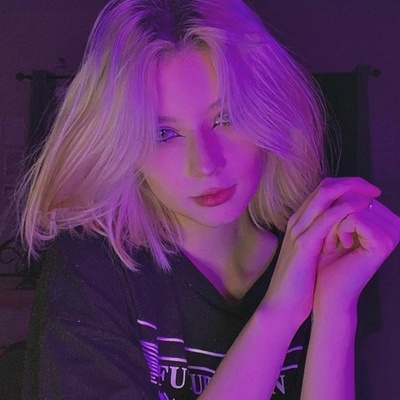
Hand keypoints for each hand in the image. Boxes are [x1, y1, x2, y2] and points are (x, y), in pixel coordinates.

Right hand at [263, 177, 382, 326]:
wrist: (282, 304)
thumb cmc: (300, 282)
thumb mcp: (312, 254)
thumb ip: (323, 238)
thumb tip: (344, 230)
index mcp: (299, 223)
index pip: (322, 191)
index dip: (346, 186)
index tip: (368, 193)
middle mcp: (297, 221)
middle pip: (324, 187)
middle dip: (352, 183)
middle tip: (374, 190)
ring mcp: (298, 231)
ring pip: (324, 196)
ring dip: (351, 190)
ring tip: (373, 196)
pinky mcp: (303, 244)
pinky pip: (326, 218)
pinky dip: (346, 209)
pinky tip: (362, 210)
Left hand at [313, 193, 399, 314]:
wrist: (323, 292)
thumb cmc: (324, 261)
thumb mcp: (332, 226)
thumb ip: (343, 204)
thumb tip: (346, 181)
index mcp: (382, 218)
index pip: (353, 191)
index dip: (332, 207)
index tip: (327, 233)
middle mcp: (392, 223)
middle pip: (353, 196)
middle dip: (331, 215)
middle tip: (327, 242)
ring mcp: (392, 232)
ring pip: (352, 205)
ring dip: (332, 225)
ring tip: (331, 246)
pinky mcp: (385, 242)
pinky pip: (355, 217)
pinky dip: (339, 230)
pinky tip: (340, 247)